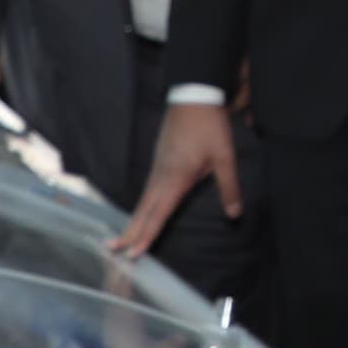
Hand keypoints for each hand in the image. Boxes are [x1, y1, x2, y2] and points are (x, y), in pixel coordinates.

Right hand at [113, 100, 241, 254]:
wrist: (194, 94)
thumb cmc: (209, 126)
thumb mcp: (225, 156)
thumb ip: (229, 187)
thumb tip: (235, 214)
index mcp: (176, 178)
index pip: (159, 214)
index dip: (146, 234)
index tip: (133, 252)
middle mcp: (161, 176)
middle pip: (143, 210)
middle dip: (129, 232)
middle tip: (112, 251)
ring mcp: (157, 167)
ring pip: (143, 200)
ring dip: (133, 220)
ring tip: (122, 239)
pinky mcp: (159, 160)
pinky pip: (147, 190)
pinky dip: (141, 206)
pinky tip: (141, 213)